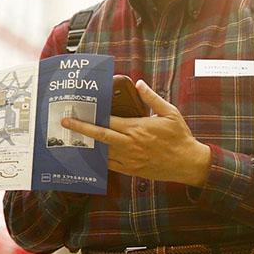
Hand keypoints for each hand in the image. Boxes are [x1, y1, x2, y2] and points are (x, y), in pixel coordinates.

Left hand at [61, 79, 210, 186]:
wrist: (189, 163)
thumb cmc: (180, 136)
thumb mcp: (169, 113)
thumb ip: (152, 98)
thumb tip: (139, 83)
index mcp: (137, 128)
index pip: (108, 121)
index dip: (91, 117)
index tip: (78, 112)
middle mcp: (130, 144)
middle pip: (99, 136)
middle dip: (80, 129)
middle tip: (65, 123)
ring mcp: (129, 159)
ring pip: (101, 152)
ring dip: (87, 145)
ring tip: (72, 138)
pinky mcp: (131, 170)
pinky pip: (109, 165)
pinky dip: (98, 159)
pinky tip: (90, 153)